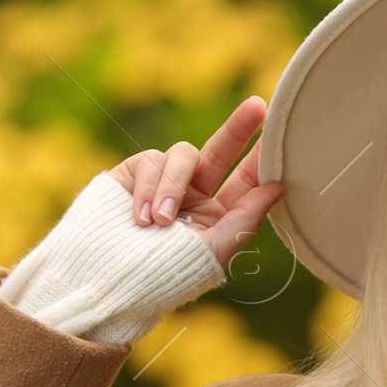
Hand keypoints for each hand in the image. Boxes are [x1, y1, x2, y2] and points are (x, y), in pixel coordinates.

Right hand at [112, 97, 283, 270]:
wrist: (104, 279)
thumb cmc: (160, 276)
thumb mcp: (211, 252)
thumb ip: (244, 219)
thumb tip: (277, 187)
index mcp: (217, 216)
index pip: (245, 181)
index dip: (262, 158)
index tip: (281, 136)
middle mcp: (193, 195)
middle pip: (220, 152)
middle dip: (238, 129)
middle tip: (257, 107)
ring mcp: (163, 182)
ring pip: (183, 154)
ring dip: (173, 186)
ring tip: (161, 222)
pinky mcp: (133, 174)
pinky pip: (151, 162)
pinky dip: (148, 189)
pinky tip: (141, 218)